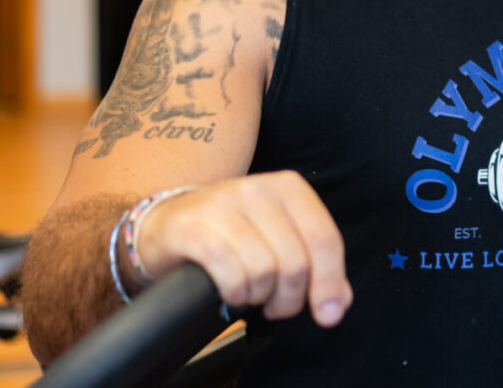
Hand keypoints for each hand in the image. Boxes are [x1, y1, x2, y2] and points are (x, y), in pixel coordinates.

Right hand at [136, 172, 351, 325]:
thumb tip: (337, 304)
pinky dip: (235, 293)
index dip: (330, 282)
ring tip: (251, 294)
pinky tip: (231, 293)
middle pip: (295, 262)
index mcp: (289, 188)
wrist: (165, 223)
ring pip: (264, 270)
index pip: (325, 239)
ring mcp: (223, 205)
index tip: (328, 314)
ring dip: (259, 297)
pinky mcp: (193, 227)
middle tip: (275, 305)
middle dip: (289, 298)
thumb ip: (314, 266)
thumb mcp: (278, 239)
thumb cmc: (230, 234)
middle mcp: (258, 189)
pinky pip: (229, 271)